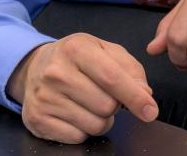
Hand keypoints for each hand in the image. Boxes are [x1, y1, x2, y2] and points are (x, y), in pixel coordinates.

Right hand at [7, 33, 157, 143]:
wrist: (35, 66)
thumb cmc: (77, 58)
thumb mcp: (105, 50)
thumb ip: (130, 69)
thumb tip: (145, 95)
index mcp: (76, 49)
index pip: (112, 78)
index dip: (135, 97)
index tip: (150, 111)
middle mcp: (56, 72)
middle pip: (106, 106)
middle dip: (114, 105)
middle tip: (104, 94)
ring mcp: (44, 97)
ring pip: (94, 125)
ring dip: (101, 120)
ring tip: (90, 104)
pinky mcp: (37, 119)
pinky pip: (77, 137)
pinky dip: (83, 130)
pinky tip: (75, 113)